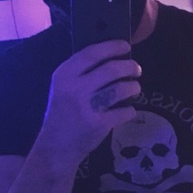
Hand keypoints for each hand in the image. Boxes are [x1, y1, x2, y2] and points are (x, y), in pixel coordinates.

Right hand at [44, 39, 141, 158]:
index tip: (126, 46)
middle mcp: (74, 88)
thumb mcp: (62, 88)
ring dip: (134, 88)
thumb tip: (111, 57)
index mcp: (63, 75)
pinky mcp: (99, 124)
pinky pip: (125, 112)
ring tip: (135, 89)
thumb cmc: (62, 114)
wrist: (55, 147)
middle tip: (136, 69)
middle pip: (111, 69)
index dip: (112, 47)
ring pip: (121, 89)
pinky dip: (130, 110)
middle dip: (130, 67)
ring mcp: (87, 107)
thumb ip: (81, 73)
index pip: (92, 53)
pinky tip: (127, 110)